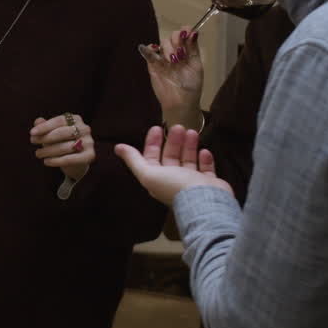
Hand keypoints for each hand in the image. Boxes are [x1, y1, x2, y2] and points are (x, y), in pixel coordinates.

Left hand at [30, 113, 93, 179]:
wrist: (76, 161)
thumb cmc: (61, 142)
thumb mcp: (52, 133)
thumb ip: (45, 126)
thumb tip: (37, 121)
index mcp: (76, 119)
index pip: (59, 121)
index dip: (44, 126)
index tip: (32, 133)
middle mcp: (85, 128)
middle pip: (62, 133)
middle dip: (45, 138)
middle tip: (32, 142)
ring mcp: (89, 142)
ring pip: (65, 147)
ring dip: (48, 151)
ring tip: (38, 153)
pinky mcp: (90, 155)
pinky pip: (70, 159)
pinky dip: (56, 161)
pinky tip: (46, 162)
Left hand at [114, 124, 231, 205]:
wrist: (205, 202)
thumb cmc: (175, 186)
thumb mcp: (148, 173)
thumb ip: (134, 160)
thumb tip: (118, 148)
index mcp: (158, 179)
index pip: (152, 158)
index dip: (152, 143)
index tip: (157, 128)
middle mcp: (174, 180)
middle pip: (171, 157)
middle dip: (173, 141)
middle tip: (178, 126)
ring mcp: (192, 182)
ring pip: (188, 160)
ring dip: (189, 146)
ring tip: (192, 132)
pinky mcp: (210, 184)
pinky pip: (206, 169)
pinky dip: (205, 159)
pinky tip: (204, 151)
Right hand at [139, 28, 203, 127]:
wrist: (180, 102)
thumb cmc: (191, 86)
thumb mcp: (196, 66)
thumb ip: (193, 49)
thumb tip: (194, 32)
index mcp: (188, 52)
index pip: (185, 34)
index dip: (185, 31)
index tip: (186, 34)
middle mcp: (176, 52)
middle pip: (173, 36)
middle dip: (177, 42)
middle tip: (180, 55)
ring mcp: (163, 58)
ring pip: (163, 43)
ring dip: (168, 49)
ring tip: (172, 62)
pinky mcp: (152, 64)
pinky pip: (148, 52)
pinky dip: (149, 49)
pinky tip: (153, 50)